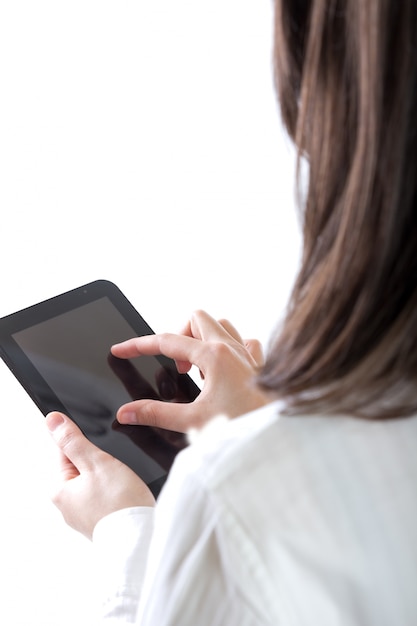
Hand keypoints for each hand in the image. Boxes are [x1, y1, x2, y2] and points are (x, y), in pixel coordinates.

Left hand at [45, 412, 154, 539]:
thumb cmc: (119, 503)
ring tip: (124, 484)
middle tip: (116, 470)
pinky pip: (108, 497)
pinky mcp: (103, 522)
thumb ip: (73, 440)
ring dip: (112, 477)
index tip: (102, 450)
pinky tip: (127, 495)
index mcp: (59, 490)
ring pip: (99, 482)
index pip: (66, 451)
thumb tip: (52, 420)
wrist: (142, 539)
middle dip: (102, 461)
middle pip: (84, 466)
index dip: (87, 443)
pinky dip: (118, 492)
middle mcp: (68, 506)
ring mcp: (86, 516)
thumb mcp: (95, 462)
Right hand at [111, 310, 270, 432]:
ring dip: (203, 339)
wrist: (278, 439)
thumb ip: (155, 414)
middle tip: (175, 366)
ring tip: (195, 368)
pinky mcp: (259, 365)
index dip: (139, 345)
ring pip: (221, 325)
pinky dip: (229, 348)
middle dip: (178, 336)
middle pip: (196, 320)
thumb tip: (126, 412)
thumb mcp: (193, 422)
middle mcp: (232, 348)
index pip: (166, 341)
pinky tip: (223, 370)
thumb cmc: (243, 428)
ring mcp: (248, 354)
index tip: (121, 350)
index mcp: (214, 356)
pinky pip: (243, 341)